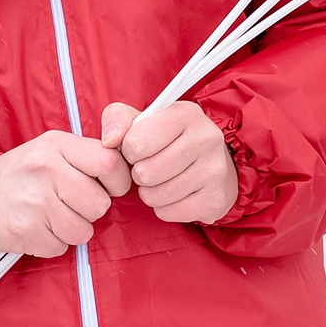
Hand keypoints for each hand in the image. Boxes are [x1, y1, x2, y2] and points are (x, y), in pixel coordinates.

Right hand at [0, 131, 132, 257]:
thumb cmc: (20, 176)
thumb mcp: (48, 150)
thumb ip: (84, 156)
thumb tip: (125, 168)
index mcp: (56, 145)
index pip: (110, 162)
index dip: (118, 181)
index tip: (108, 187)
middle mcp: (46, 170)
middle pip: (100, 203)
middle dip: (90, 210)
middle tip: (69, 204)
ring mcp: (34, 201)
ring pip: (84, 230)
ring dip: (72, 230)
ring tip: (51, 217)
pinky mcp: (25, 230)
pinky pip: (61, 247)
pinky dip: (53, 243)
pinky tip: (38, 229)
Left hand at [101, 100, 238, 224]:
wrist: (215, 164)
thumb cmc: (169, 140)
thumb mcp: (143, 120)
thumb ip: (117, 118)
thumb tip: (109, 140)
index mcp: (186, 114)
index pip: (136, 141)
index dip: (129, 150)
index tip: (139, 149)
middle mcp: (206, 138)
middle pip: (145, 173)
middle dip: (139, 174)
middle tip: (149, 168)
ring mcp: (214, 170)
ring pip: (155, 196)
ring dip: (149, 193)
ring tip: (160, 181)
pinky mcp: (216, 198)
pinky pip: (168, 212)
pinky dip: (164, 208)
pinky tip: (174, 195)